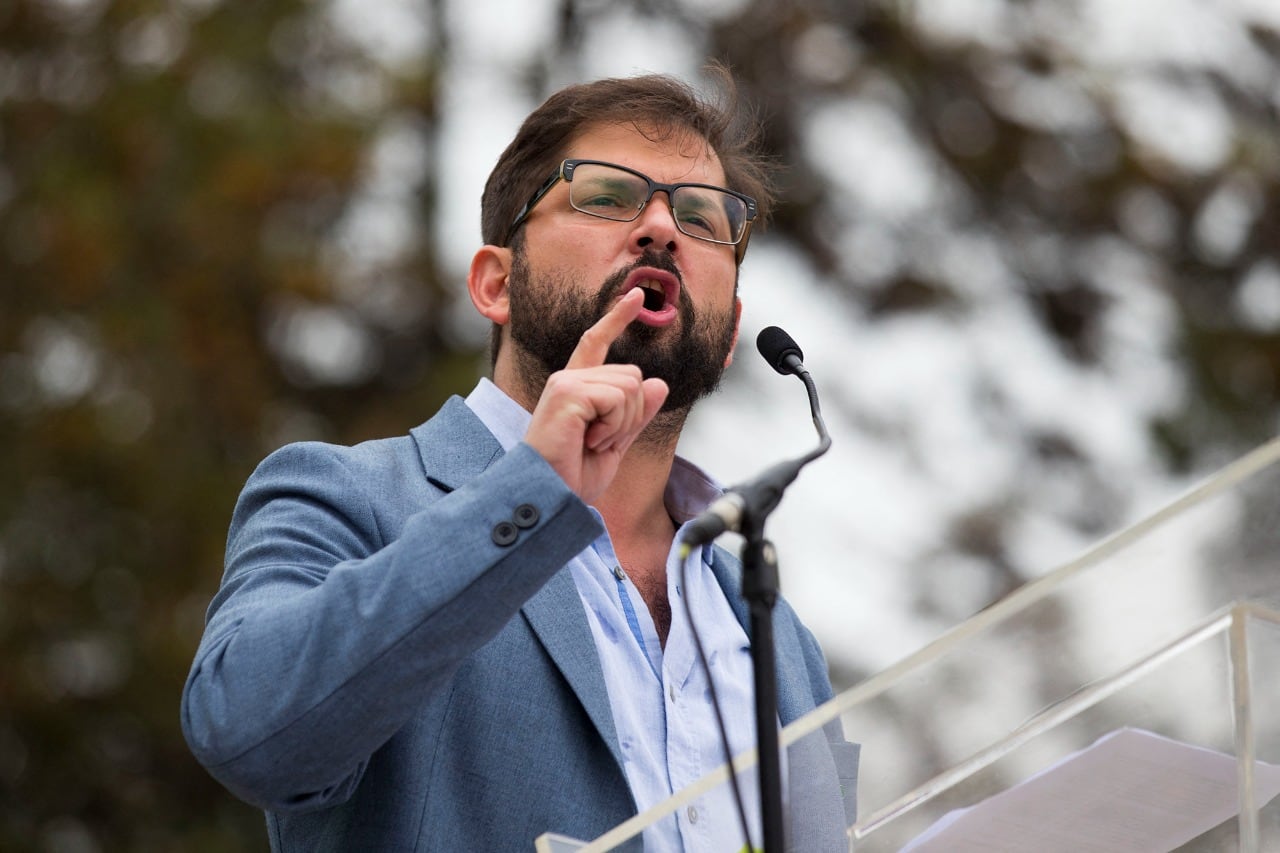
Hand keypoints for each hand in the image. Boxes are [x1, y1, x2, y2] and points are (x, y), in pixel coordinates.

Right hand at [524, 289, 668, 503]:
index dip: (617, 318)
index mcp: (578, 388)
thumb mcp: (616, 444)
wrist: (551, 497)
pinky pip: (618, 399)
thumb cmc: (573, 477)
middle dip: (632, 415)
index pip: (598, 342)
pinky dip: (613, 426)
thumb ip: (636, 415)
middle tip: (601, 441)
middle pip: (634, 376)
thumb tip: (658, 384)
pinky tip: (589, 441)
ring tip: (592, 442)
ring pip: (630, 386)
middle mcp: (569, 378)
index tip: (638, 296)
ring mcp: (566, 383)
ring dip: (622, 423)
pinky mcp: (567, 392)